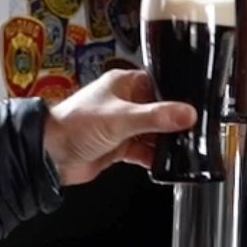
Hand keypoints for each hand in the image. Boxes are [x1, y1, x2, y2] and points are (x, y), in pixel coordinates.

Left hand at [41, 68, 194, 185]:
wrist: (50, 155)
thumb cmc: (74, 125)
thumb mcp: (121, 118)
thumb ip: (156, 117)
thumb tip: (186, 113)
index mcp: (124, 84)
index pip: (160, 85)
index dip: (177, 95)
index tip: (196, 106)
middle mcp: (124, 103)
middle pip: (159, 111)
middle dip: (174, 122)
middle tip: (194, 131)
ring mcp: (122, 126)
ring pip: (153, 133)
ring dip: (165, 142)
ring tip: (183, 148)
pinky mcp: (119, 146)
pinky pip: (144, 151)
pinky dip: (153, 157)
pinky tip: (163, 162)